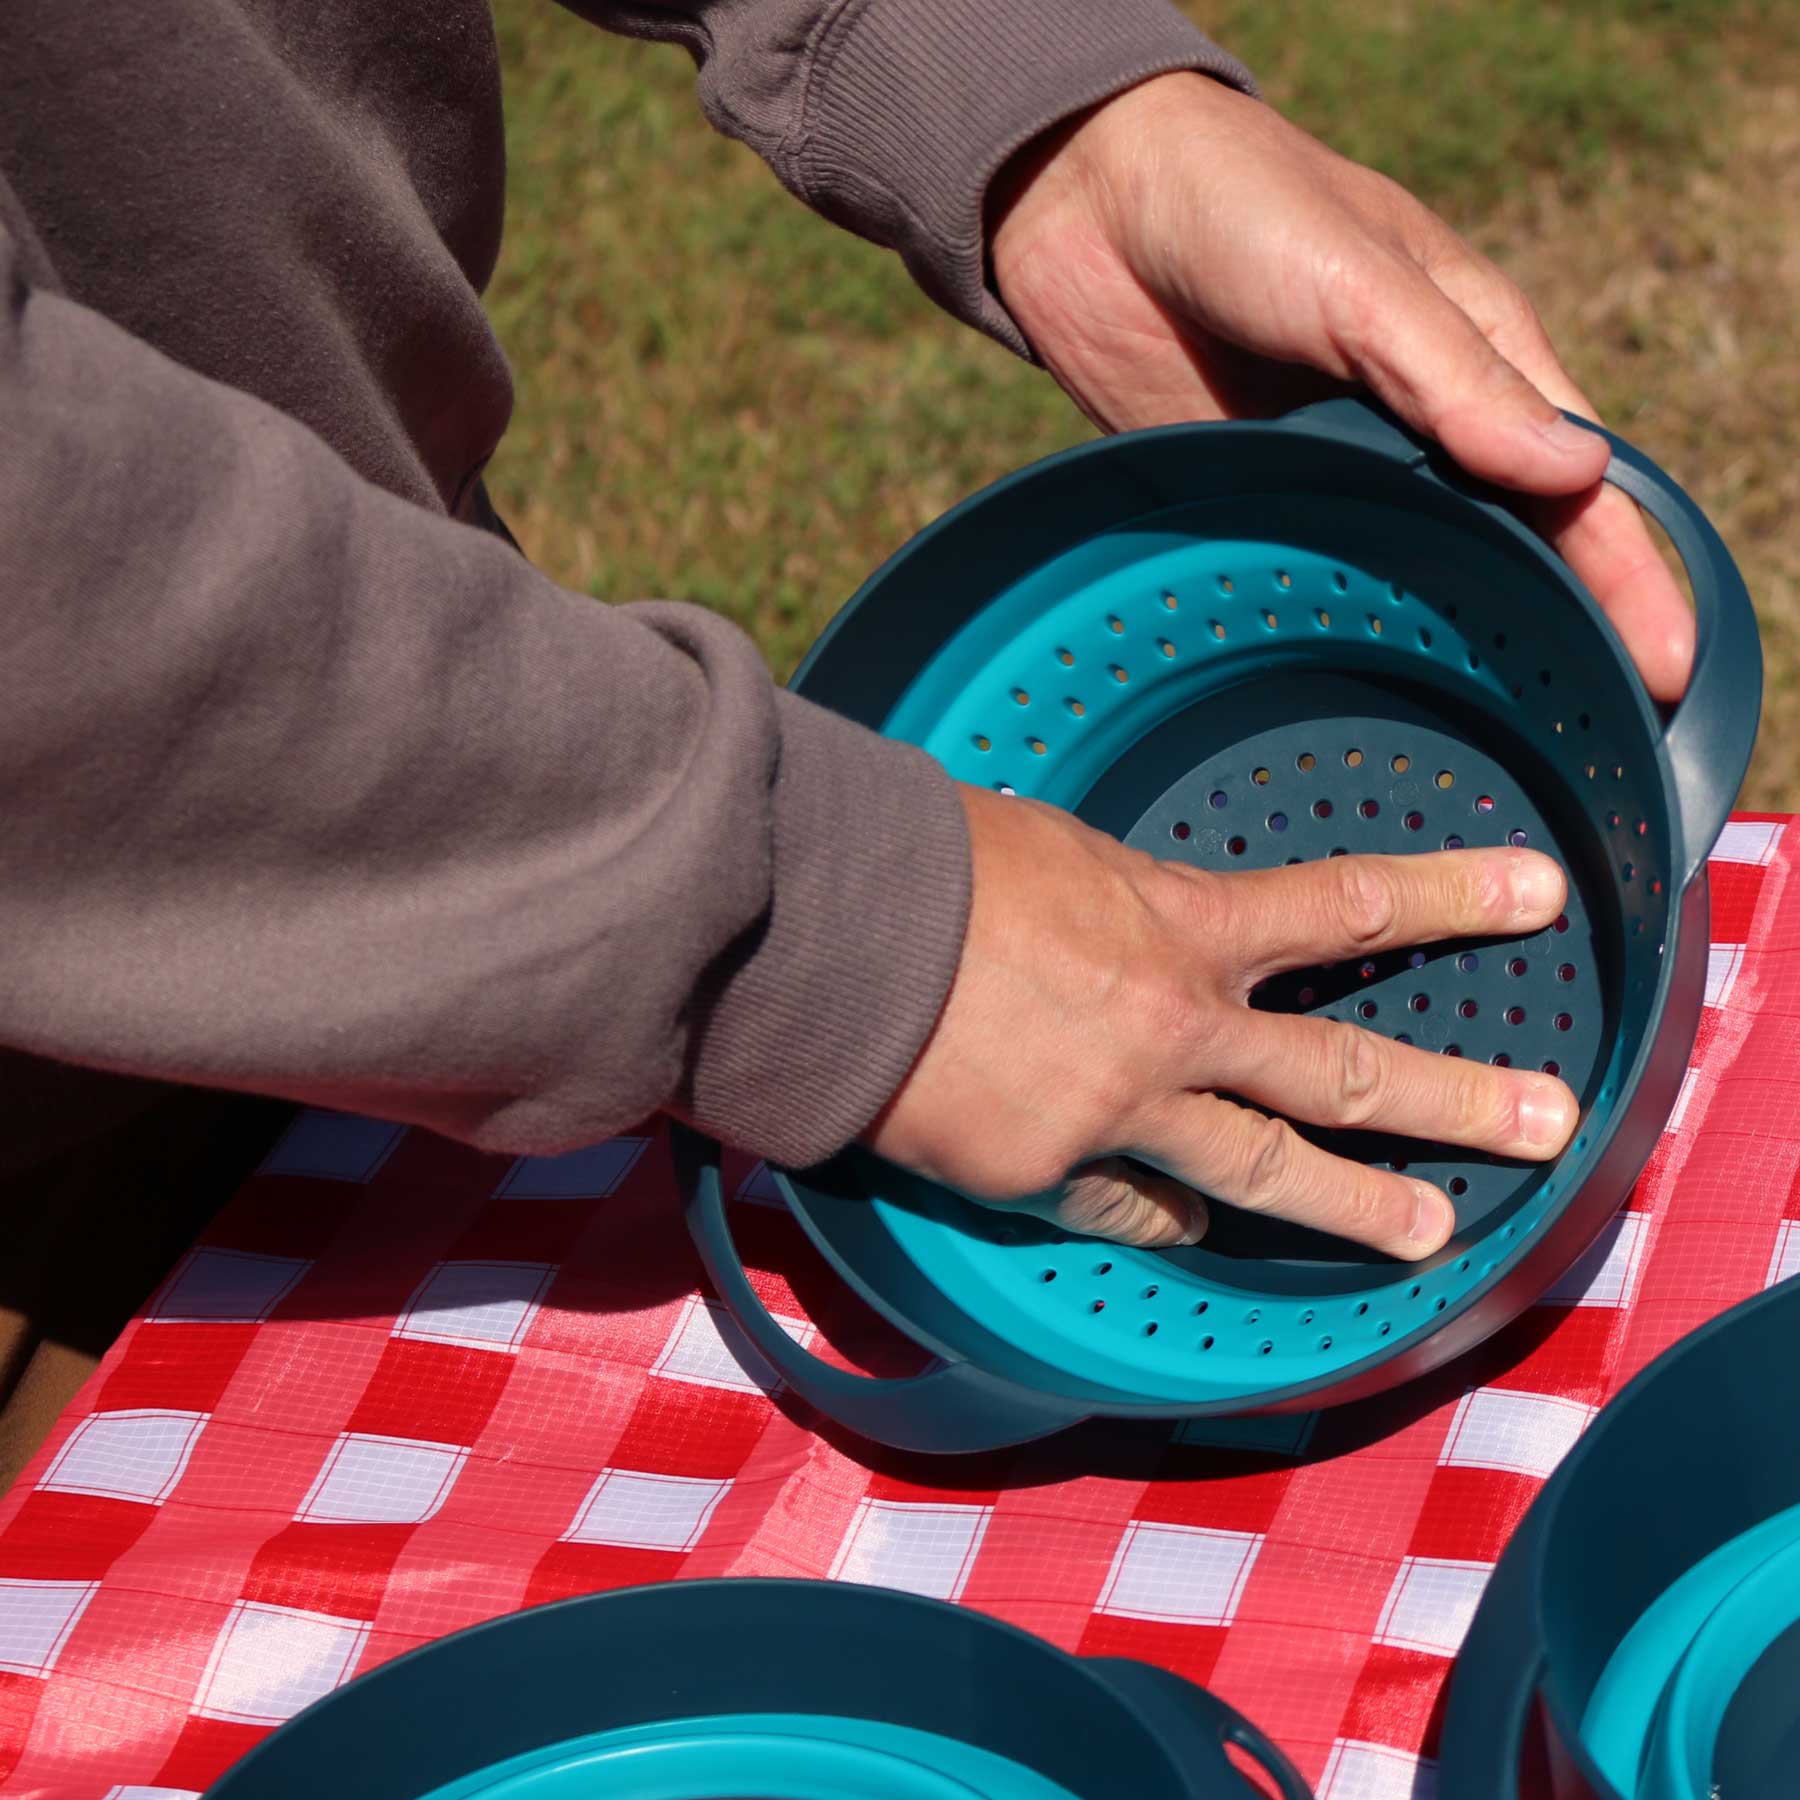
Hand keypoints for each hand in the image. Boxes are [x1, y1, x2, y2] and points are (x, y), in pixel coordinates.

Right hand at [867, 784, 1576, 1255]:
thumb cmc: (928, 865)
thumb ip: (1124, 901)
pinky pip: (1128, 1205)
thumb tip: (1142, 927)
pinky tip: (1191, 1225)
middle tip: (1544, 1124)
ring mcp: (1116, 1114)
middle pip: (1340, 1073)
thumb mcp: (1054, 851)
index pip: (1344, 906)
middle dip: (1453, 1101)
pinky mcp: (1045, 1175)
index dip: (1450, 897)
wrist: (829, 939)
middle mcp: (1173, 1026)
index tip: (1536, 896)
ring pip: (1261, 1172)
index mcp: (1177, 923)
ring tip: (1425, 1234)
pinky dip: (1165, 1212)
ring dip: (1355, 1206)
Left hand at [989, 72, 1693, 702]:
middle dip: (1551, 633)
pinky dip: (1339, 629)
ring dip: (1447, 647)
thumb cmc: (1243, 206)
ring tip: (1489, 743)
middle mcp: (1417, 428)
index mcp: (1477, 359)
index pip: (1575, 483)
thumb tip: (1572, 471)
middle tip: (1592, 735)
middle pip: (1504, 547)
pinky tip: (1358, 696)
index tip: (1662, 664)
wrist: (1089, 205)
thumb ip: (1456, 377)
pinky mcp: (1254, 502)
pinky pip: (1311, 575)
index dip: (1624, 573)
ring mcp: (1333, 473)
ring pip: (1411, 575)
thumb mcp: (1361, 280)